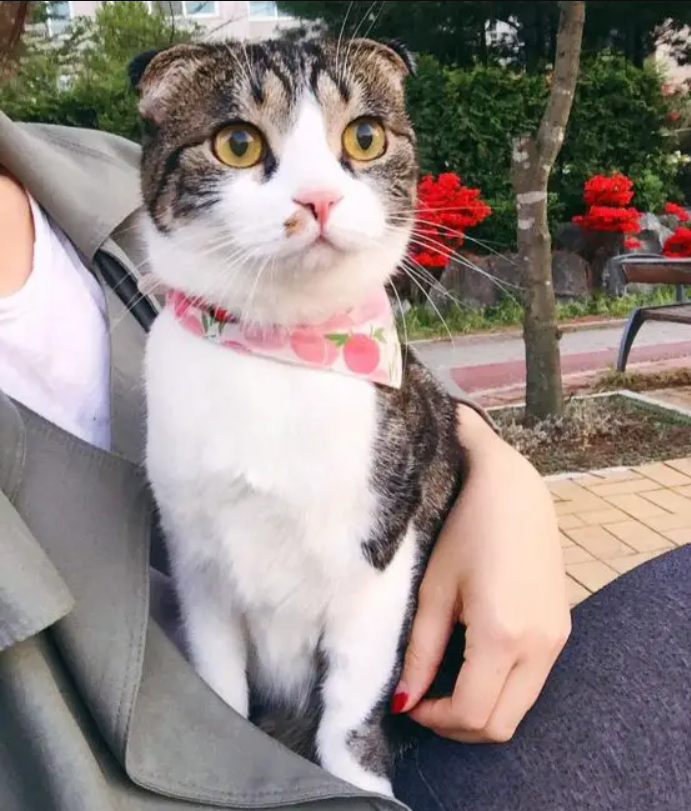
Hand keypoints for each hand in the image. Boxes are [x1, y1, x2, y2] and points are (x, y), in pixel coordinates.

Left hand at [393, 405, 570, 741]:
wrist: (511, 490)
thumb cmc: (463, 529)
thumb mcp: (433, 591)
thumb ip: (420, 651)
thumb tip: (404, 701)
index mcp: (502, 634)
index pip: (471, 713)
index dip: (434, 719)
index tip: (409, 701)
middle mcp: (539, 645)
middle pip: (501, 725)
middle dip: (458, 725)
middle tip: (424, 699)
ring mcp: (556, 640)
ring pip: (520, 709)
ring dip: (481, 709)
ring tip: (445, 681)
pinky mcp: (561, 631)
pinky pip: (533, 683)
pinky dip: (502, 689)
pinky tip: (475, 662)